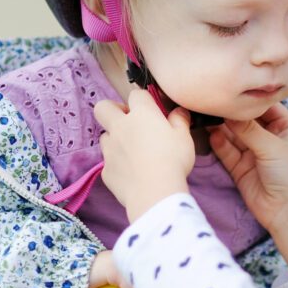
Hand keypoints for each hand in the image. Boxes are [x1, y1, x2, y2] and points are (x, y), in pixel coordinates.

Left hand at [94, 89, 193, 220]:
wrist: (155, 192)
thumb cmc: (173, 160)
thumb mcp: (184, 138)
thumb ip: (180, 121)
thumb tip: (179, 111)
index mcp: (141, 115)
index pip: (136, 95)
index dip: (144, 101)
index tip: (152, 111)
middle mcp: (120, 127)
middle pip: (103, 108)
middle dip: (112, 110)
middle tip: (128, 122)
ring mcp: (110, 149)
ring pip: (104, 136)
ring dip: (115, 139)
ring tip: (132, 151)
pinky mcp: (106, 171)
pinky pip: (108, 163)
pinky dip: (117, 165)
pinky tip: (132, 174)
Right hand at [209, 103, 287, 230]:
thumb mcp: (272, 147)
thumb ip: (248, 129)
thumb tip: (227, 111)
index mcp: (285, 127)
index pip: (264, 106)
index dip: (249, 98)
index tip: (231, 87)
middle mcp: (268, 137)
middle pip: (245, 120)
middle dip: (230, 113)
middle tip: (212, 101)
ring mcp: (253, 153)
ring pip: (233, 135)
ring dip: (221, 127)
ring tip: (206, 115)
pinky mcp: (240, 168)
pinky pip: (227, 151)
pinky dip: (219, 143)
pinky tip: (211, 134)